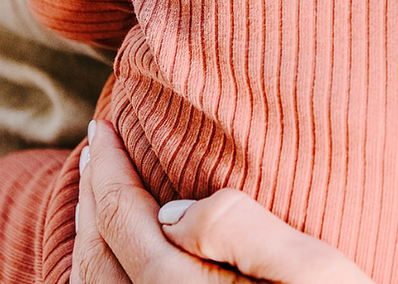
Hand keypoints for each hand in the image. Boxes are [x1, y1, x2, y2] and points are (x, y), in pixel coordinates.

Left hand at [71, 119, 374, 283]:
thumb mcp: (308, 265)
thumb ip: (238, 228)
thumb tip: (171, 210)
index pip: (122, 218)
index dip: (107, 168)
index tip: (102, 127)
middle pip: (98, 253)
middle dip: (91, 194)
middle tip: (94, 149)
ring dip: (89, 233)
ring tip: (96, 194)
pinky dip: (96, 274)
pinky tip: (111, 259)